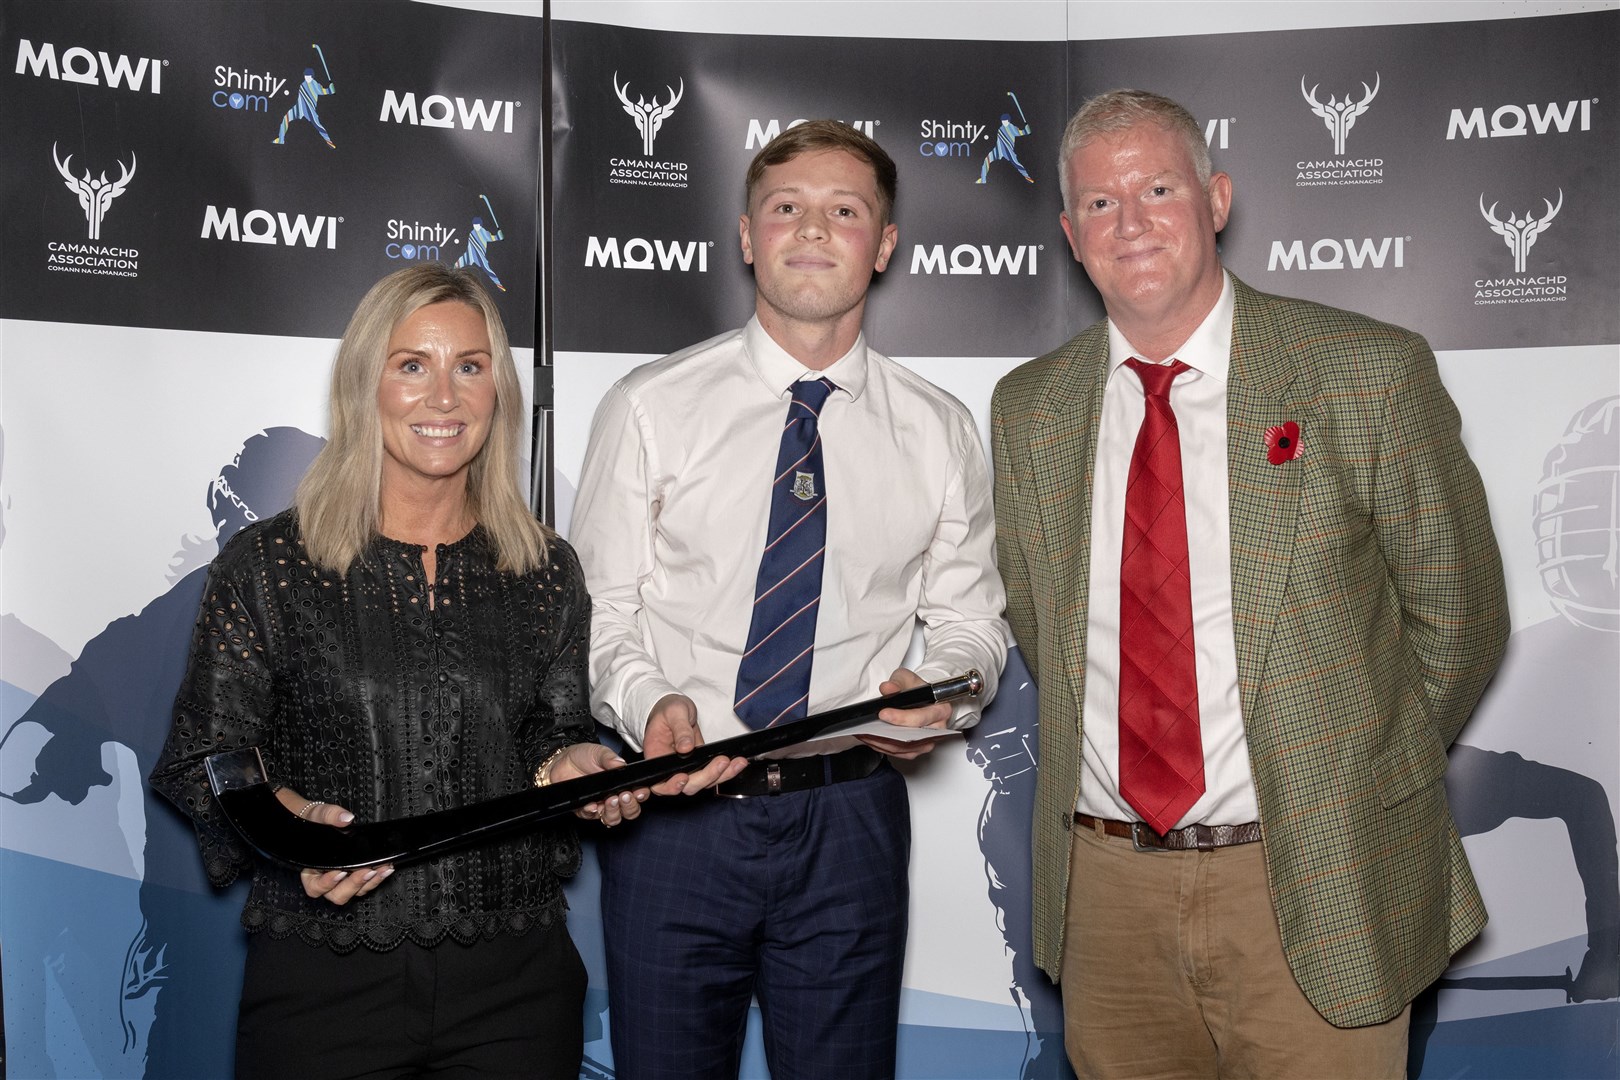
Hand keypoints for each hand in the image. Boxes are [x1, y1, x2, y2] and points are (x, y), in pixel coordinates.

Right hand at [275, 786, 393, 904]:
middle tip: (366, 871)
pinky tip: (385, 868)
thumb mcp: (318, 815)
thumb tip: (345, 818)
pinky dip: (377, 878)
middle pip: (338, 895)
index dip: (327, 884)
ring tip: (381, 869)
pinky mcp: (356, 876)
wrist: (323, 822)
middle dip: (354, 884)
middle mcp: (326, 880)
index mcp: (310, 871)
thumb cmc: (314, 823)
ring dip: (370, 882)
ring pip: (355, 892)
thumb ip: (330, 815)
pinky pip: (367, 884)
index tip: (340, 872)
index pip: (315, 887)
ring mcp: (343, 880)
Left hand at [546, 742, 647, 826]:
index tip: (639, 791)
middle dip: (630, 806)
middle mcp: (614, 796)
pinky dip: (593, 812)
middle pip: (630, 811)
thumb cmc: (583, 756)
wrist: (560, 762)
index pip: (639, 794)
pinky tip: (592, 805)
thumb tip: (621, 765)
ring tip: (610, 800)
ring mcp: (600, 805)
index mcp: (622, 783)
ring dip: (614, 812)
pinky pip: (591, 816)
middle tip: (624, 795)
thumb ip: (610, 759)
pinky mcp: (584, 810)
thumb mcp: (599, 753)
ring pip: (614, 819)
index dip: (642, 795)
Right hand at [642, 693, 746, 794]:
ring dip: (721, 776)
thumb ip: (680, 729)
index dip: (672, 785)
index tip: (684, 777)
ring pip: (702, 783)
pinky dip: (726, 771)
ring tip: (737, 763)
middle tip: (721, 762)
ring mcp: (686, 769)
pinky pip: (712, 774)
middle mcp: (670, 768)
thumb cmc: (669, 710)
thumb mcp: (674, 712)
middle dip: (706, 777)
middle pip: (686, 785)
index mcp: (657, 756)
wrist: (676, 710)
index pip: (660, 782)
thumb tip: (685, 747)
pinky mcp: (700, 766)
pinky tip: (738, 763)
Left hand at [859, 668, 952, 759]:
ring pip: (902, 748)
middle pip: (910, 737)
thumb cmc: (916, 689)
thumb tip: (887, 688)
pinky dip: (881, 746)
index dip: (901, 718)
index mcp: (940, 711)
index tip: (883, 713)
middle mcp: (936, 730)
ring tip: (864, 732)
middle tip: (868, 727)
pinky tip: (869, 738)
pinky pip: (898, 753)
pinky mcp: (915, 750)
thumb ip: (897, 683)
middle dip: (887, 733)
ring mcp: (926, 743)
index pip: (920, 718)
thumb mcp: (907, 679)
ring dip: (880, 742)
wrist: (921, 699)